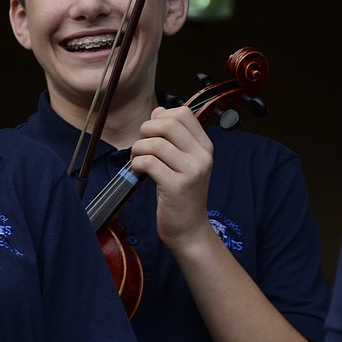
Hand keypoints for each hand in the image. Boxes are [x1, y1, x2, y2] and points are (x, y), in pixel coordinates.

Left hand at [129, 105, 213, 251]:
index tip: (153, 134)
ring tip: (138, 162)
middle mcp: (201, 156)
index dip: (161, 118)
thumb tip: (158, 111)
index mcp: (204, 147)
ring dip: (138, 150)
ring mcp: (191, 171)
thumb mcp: (183, 163)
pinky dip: (136, 164)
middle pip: (167, 124)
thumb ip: (173, 137)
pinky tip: (139, 173)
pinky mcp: (176, 186)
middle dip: (146, 131)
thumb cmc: (181, 196)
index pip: (183, 113)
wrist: (190, 230)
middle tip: (142, 148)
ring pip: (155, 143)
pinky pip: (148, 162)